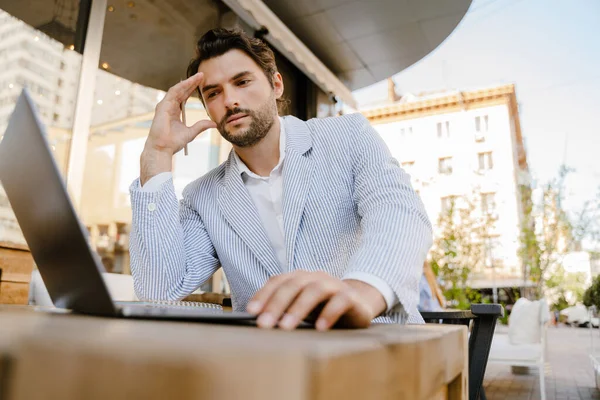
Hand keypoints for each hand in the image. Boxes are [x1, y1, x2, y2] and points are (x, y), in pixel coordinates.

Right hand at [140, 72, 216, 184]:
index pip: (185, 97)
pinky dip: (181, 87)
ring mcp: (165, 106)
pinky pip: (173, 93)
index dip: (193, 89)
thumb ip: (201, 126)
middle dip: (192, 83)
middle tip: (202, 75)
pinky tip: (189, 82)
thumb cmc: (174, 142)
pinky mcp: (162, 106)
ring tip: (198, 76)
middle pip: (182, 91)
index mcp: (175, 112)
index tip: (202, 83)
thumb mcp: (191, 132)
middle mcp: (169, 107)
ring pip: (178, 90)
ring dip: (188, 82)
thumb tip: (214, 124)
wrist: (163, 148)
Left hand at [246, 271, 386, 330]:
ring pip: (314, 291)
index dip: (263, 295)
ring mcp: (333, 285)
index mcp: (299, 277)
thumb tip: (257, 322)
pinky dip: (329, 313)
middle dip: (276, 304)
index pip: (278, 281)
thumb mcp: (300, 307)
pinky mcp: (351, 297)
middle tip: (264, 324)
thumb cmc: (322, 307)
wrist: (359, 303)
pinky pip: (339, 301)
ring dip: (298, 308)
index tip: (251, 311)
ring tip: (286, 327)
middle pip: (293, 285)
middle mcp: (315, 277)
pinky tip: (320, 328)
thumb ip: (282, 310)